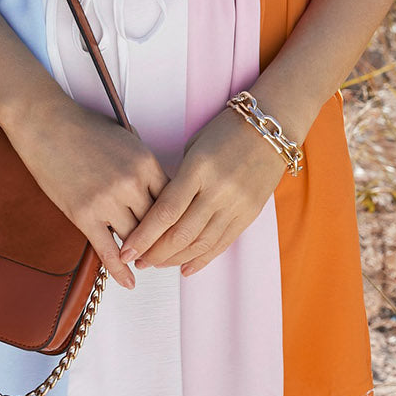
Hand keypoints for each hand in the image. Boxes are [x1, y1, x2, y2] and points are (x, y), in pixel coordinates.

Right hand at [8, 97, 169, 289]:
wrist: (45, 123)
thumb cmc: (84, 128)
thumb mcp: (127, 139)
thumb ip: (144, 166)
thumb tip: (159, 191)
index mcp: (146, 162)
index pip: (172, 202)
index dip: (176, 221)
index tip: (178, 234)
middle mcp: (132, 183)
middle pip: (157, 224)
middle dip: (162, 242)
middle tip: (167, 258)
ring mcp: (108, 200)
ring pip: (135, 240)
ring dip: (141, 254)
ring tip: (147, 266)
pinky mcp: (84, 214)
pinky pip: (108, 250)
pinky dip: (120, 270)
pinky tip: (129, 282)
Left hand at [118, 109, 285, 276]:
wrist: (270, 128)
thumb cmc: (225, 131)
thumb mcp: (194, 147)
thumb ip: (177, 180)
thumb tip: (157, 213)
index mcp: (199, 168)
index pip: (165, 211)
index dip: (143, 236)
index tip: (125, 250)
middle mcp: (218, 190)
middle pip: (181, 234)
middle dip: (154, 253)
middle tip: (137, 260)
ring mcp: (236, 205)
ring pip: (201, 244)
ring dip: (174, 260)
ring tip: (155, 264)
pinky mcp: (249, 215)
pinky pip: (222, 244)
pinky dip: (202, 259)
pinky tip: (184, 268)